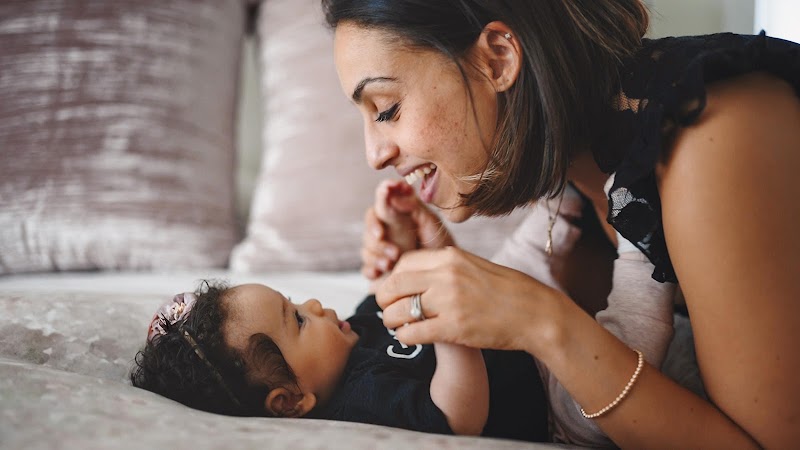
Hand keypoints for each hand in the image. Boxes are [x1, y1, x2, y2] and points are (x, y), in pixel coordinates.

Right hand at [361, 179, 454, 281]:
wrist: (446, 273)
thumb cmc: (440, 244)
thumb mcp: (432, 222)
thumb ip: (414, 206)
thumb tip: (394, 194)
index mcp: (397, 215)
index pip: (381, 203)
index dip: (381, 197)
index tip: (387, 194)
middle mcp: (387, 231)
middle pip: (369, 226)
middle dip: (374, 232)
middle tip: (384, 239)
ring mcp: (382, 251)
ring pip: (366, 248)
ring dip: (376, 254)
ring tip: (393, 260)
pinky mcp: (380, 270)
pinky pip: (366, 269)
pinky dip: (371, 270)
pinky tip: (380, 272)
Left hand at [376, 246, 561, 351]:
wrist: (536, 313)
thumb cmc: (508, 291)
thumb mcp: (474, 266)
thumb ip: (446, 267)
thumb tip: (416, 275)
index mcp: (450, 256)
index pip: (403, 263)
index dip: (393, 278)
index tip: (394, 291)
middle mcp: (446, 275)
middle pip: (394, 285)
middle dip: (384, 299)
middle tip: (387, 310)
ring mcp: (449, 301)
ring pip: (397, 310)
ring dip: (391, 320)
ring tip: (398, 325)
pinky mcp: (453, 327)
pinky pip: (412, 332)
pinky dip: (405, 336)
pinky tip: (410, 337)